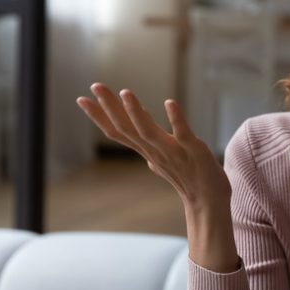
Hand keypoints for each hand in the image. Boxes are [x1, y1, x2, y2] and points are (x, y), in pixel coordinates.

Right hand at [76, 83, 230, 207]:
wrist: (209, 204)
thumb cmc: (189, 180)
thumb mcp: (165, 159)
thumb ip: (152, 146)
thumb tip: (141, 134)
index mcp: (147, 152)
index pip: (119, 132)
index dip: (99, 116)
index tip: (81, 99)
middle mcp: (155, 152)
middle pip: (127, 129)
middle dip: (110, 107)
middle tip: (95, 85)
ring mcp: (174, 153)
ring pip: (148, 133)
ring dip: (136, 113)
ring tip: (125, 92)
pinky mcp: (195, 152)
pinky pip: (184, 135)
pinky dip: (176, 119)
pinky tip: (169, 103)